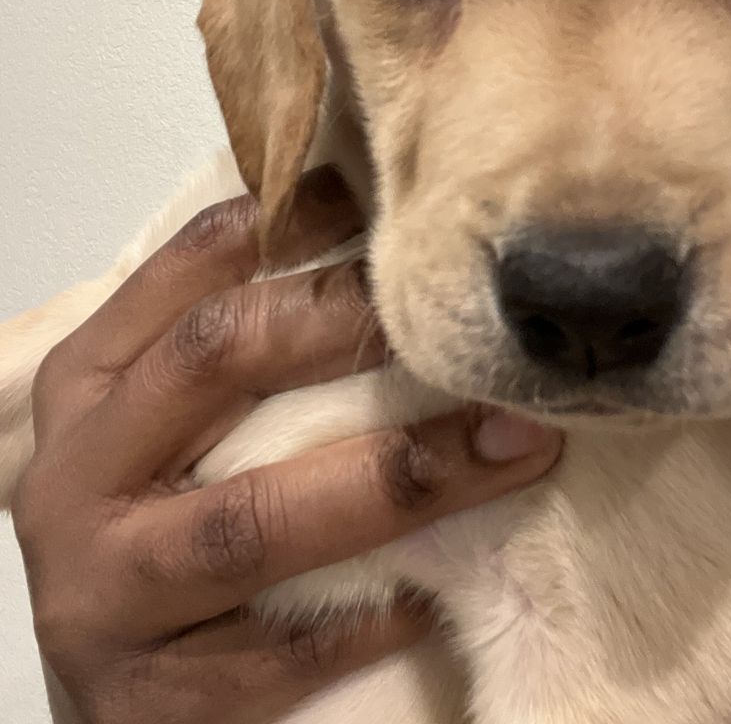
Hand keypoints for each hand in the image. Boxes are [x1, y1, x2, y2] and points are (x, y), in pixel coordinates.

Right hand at [12, 167, 561, 723]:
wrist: (110, 683)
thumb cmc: (152, 523)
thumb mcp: (166, 420)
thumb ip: (236, 349)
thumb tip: (373, 238)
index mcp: (87, 387)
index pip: (185, 274)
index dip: (288, 226)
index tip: (384, 200)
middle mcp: (77, 479)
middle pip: (215, 360)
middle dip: (347, 326)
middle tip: (457, 321)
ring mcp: (105, 594)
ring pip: (254, 520)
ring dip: (398, 476)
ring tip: (510, 442)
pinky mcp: (148, 703)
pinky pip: (276, 655)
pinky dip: (367, 616)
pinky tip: (443, 588)